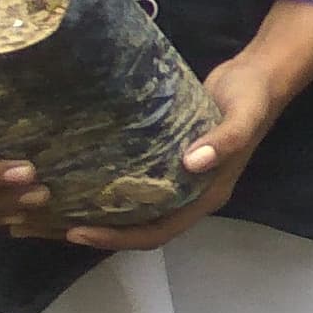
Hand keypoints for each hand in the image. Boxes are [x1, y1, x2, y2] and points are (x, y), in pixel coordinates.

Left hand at [60, 49, 283, 251]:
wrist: (259, 74)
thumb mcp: (245, 116)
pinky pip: (135, 184)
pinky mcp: (169, 159)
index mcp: (208, 195)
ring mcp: (180, 179)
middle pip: (140, 228)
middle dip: (100, 232)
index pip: (158, 232)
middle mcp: (191, 194)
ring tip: (57, 209)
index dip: (119, 238)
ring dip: (100, 214)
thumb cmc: (253, 98)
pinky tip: (81, 177)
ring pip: (135, 209)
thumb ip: (225, 140)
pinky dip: (108, 187)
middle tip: (53, 226)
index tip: (80, 232)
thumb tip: (193, 163)